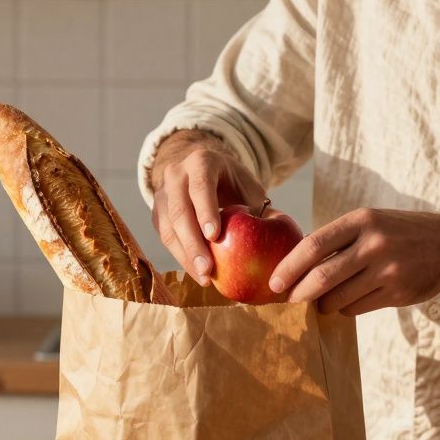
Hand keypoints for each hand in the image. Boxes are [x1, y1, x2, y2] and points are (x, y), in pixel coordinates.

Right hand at [150, 130, 266, 284]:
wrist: (203, 172)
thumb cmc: (233, 183)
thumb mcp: (248, 187)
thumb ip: (261, 208)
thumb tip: (282, 235)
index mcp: (202, 162)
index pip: (201, 187)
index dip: (206, 211)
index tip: (215, 236)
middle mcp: (176, 175)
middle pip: (180, 211)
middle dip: (193, 244)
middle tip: (208, 269)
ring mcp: (162, 194)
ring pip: (168, 228)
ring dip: (185, 256)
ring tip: (205, 278)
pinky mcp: (157, 213)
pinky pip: (166, 238)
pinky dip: (182, 258)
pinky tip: (198, 274)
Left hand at [269, 208, 439, 315]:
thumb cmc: (402, 232)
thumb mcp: (372, 221)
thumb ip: (339, 239)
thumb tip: (295, 264)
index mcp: (362, 220)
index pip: (313, 245)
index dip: (289, 267)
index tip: (273, 283)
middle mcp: (374, 243)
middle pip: (321, 277)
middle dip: (299, 293)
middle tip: (289, 300)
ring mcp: (388, 270)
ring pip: (338, 298)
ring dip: (324, 304)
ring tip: (324, 301)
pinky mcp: (398, 293)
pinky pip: (357, 308)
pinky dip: (346, 309)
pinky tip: (350, 301)